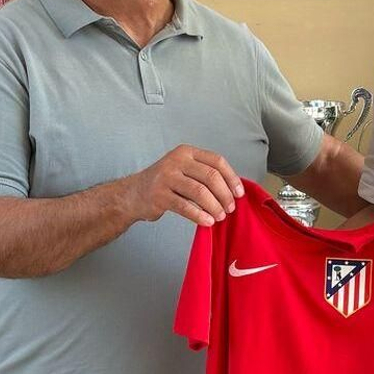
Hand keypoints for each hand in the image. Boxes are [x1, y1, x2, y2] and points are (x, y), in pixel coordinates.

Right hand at [125, 145, 244, 227]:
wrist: (134, 193)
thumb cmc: (166, 183)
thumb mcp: (184, 170)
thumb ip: (205, 175)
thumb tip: (233, 191)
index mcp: (187, 152)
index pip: (217, 161)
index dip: (232, 178)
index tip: (239, 194)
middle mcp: (176, 161)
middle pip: (211, 176)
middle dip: (224, 195)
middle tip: (230, 209)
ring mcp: (166, 177)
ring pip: (200, 192)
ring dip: (214, 207)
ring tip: (219, 217)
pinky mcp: (159, 195)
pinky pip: (185, 206)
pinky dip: (199, 216)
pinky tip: (207, 222)